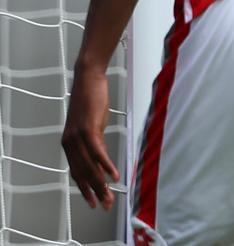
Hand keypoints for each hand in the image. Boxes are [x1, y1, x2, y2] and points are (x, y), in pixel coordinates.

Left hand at [62, 63, 119, 209]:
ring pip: (90, 167)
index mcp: (69, 143)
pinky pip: (97, 153)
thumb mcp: (92, 124)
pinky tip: (114, 176)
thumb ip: (94, 141)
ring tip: (110, 196)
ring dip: (101, 184)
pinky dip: (106, 166)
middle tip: (105, 205)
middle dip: (95, 192)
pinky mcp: (88, 130)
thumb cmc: (91, 99)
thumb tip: (101, 158)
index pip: (76, 172)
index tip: (94, 201)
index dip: (85, 188)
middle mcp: (70, 143)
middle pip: (83, 173)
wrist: (87, 78)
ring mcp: (78, 137)